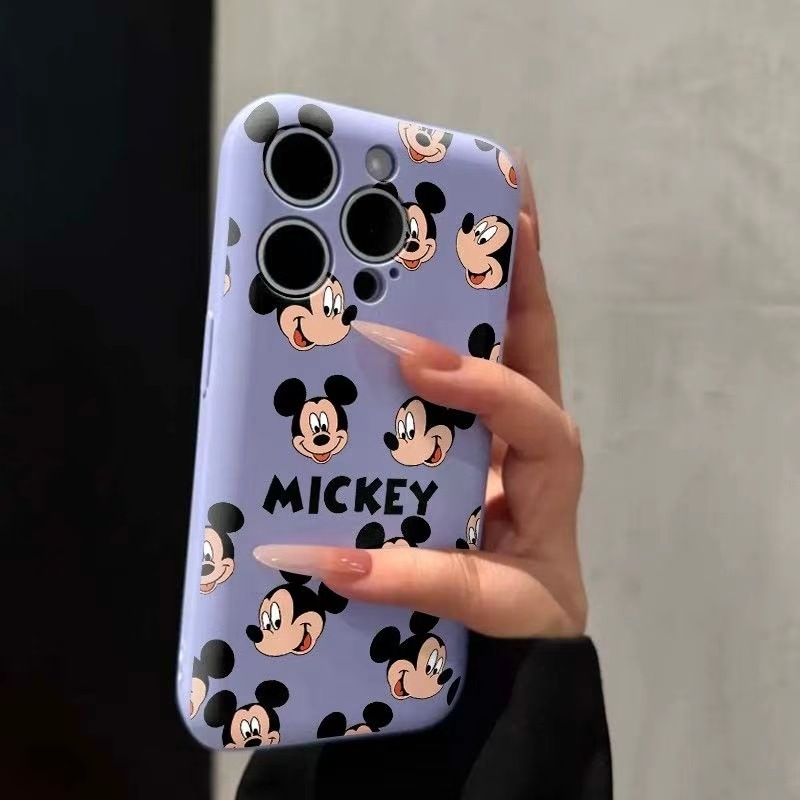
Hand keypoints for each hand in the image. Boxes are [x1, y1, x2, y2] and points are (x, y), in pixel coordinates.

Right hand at [254, 160, 586, 637]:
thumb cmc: (527, 611)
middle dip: (503, 260)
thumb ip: (428, 582)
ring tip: (415, 223)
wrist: (524, 634)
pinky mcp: (456, 431)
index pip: (526, 403)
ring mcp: (490, 422)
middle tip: (463, 196)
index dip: (476, 377)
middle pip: (523, 328)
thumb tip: (335, 561)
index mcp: (549, 459)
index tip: (413, 357)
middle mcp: (524, 425)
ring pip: (486, 334)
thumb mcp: (497, 603)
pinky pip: (444, 367)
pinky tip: (378, 298)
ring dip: (456, 280)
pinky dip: (421, 326)